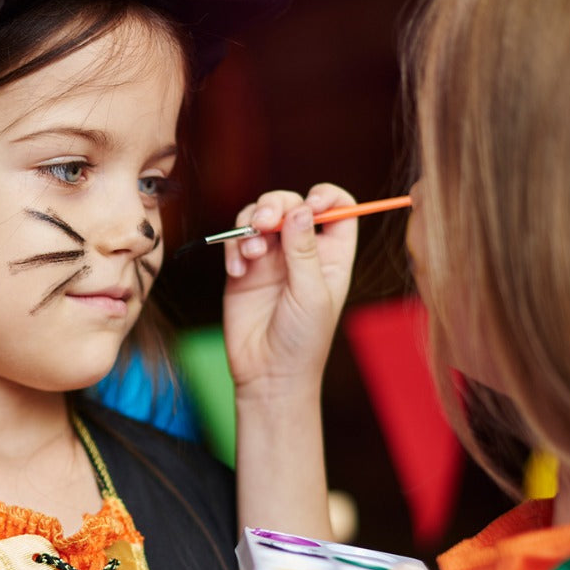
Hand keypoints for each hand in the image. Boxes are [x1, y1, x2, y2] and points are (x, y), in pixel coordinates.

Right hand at [222, 184, 357, 401]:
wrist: (268, 373)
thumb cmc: (302, 340)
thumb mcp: (311, 293)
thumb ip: (304, 250)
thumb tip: (300, 208)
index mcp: (331, 255)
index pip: (337, 208)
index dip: (326, 197)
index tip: (311, 203)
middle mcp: (302, 250)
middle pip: (292, 204)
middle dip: (276, 205)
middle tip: (265, 222)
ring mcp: (271, 257)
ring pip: (259, 215)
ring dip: (251, 223)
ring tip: (251, 251)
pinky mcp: (243, 268)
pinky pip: (235, 239)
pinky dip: (233, 247)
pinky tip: (237, 271)